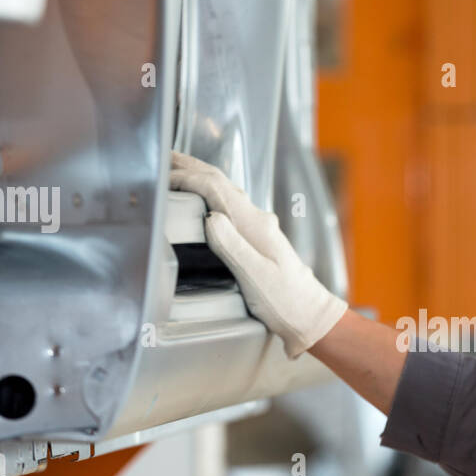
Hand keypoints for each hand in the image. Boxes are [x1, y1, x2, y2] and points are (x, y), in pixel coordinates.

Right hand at [169, 151, 346, 358]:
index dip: (186, 178)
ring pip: (225, 192)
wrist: (312, 317)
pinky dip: (210, 195)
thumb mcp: (256, 277)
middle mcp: (258, 221)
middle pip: (220, 182)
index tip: (163, 178)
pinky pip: (230, 206)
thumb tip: (211, 217)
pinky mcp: (258, 239)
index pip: (215, 188)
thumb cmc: (287, 302)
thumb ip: (233, 246)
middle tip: (164, 159)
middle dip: (190, 167)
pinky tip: (203, 201)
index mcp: (255, 225)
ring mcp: (259, 228)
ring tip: (177, 172)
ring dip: (200, 177)